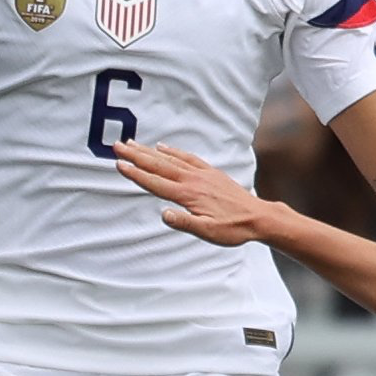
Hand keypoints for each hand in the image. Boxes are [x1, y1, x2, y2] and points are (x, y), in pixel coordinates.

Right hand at [116, 140, 279, 245]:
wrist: (258, 217)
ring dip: (149, 151)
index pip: (156, 183)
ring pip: (170, 159)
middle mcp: (193, 180)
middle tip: (117, 146)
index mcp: (188, 195)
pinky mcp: (210, 172)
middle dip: (136, 156)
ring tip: (132, 143)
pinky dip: (173, 151)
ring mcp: (202, 174)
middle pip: (158, 166)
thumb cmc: (233, 229)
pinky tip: (162, 147)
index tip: (119, 164)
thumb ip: (185, 223)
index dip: (136, 174)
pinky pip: (187, 158)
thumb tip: (163, 214)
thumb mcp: (208, 232)